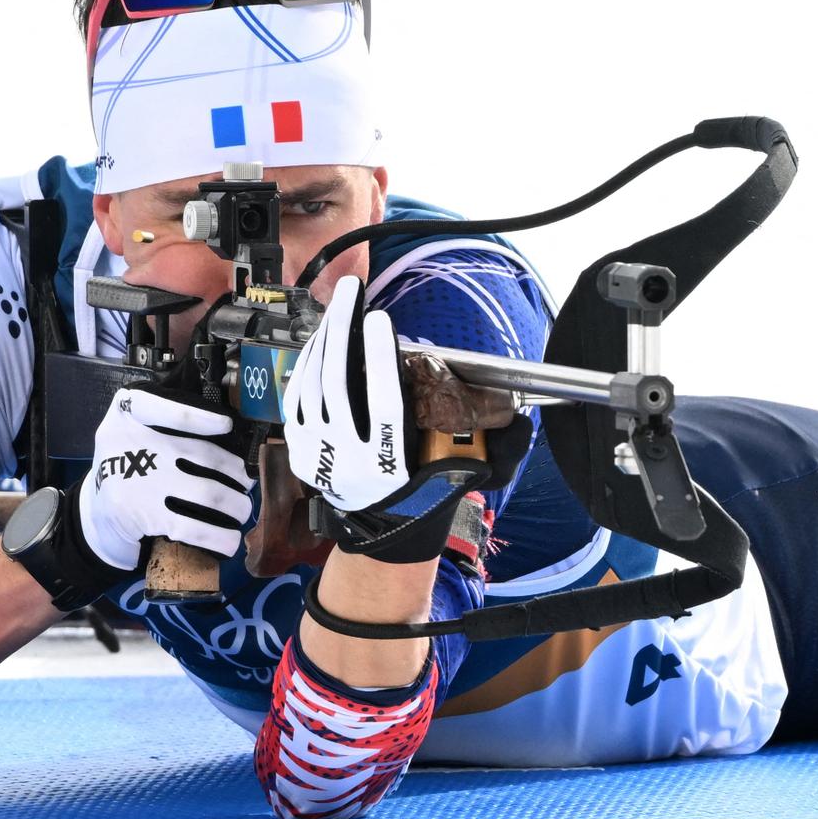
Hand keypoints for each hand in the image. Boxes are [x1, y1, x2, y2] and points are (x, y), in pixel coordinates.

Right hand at [79, 385, 252, 568]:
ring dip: (236, 505)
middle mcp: (127, 444)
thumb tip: (225, 428)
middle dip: (235, 473)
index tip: (227, 425)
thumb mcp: (131, 433)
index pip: (155, 405)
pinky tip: (230, 541)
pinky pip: (194, 526)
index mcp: (124, 415)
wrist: (96, 517)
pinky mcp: (144, 516)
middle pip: (201, 454)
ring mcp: (137, 482)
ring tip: (242, 510)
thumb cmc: (127, 468)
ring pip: (208, 492)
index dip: (197, 416)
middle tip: (248, 483)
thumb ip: (162, 420)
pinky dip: (219, 536)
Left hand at [282, 276, 532, 562]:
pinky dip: (309, 361)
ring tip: (339, 304)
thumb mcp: (465, 475)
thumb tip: (519, 417)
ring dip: (325, 339)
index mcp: (389, 467)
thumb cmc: (425, 491)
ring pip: (315, 386)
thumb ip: (498, 448)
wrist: (381, 526)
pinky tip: (322, 336)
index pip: (383, 404)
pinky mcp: (300, 446)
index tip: (382, 320)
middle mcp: (347, 460)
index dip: (380, 358)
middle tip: (351, 292)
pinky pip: (298, 395)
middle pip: (339, 385)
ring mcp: (317, 453)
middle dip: (343, 330)